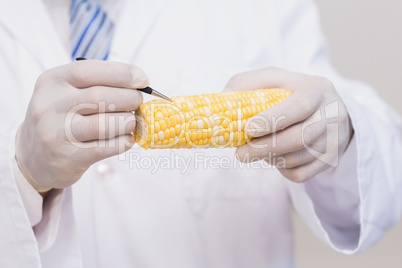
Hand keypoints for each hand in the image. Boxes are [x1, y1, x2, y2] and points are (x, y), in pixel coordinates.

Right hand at [16, 60, 147, 190]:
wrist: (32, 157)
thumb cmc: (61, 118)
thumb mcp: (67, 93)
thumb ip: (98, 84)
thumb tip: (140, 81)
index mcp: (52, 82)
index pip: (89, 71)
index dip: (122, 73)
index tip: (142, 79)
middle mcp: (50, 106)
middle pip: (102, 97)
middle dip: (130, 98)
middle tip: (138, 103)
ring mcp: (57, 134)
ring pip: (106, 124)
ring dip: (129, 122)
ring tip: (130, 121)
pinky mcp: (68, 158)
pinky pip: (107, 147)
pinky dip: (124, 141)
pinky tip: (125, 138)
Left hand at [224, 67, 352, 182]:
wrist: (325, 108)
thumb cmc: (290, 92)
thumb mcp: (271, 79)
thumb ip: (247, 83)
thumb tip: (223, 97)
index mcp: (317, 88)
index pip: (299, 106)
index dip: (273, 119)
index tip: (249, 128)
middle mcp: (332, 113)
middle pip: (300, 138)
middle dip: (266, 148)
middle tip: (241, 154)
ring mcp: (335, 139)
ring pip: (299, 159)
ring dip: (272, 159)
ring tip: (257, 151)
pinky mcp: (331, 159)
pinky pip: (302, 174)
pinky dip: (282, 170)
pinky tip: (274, 158)